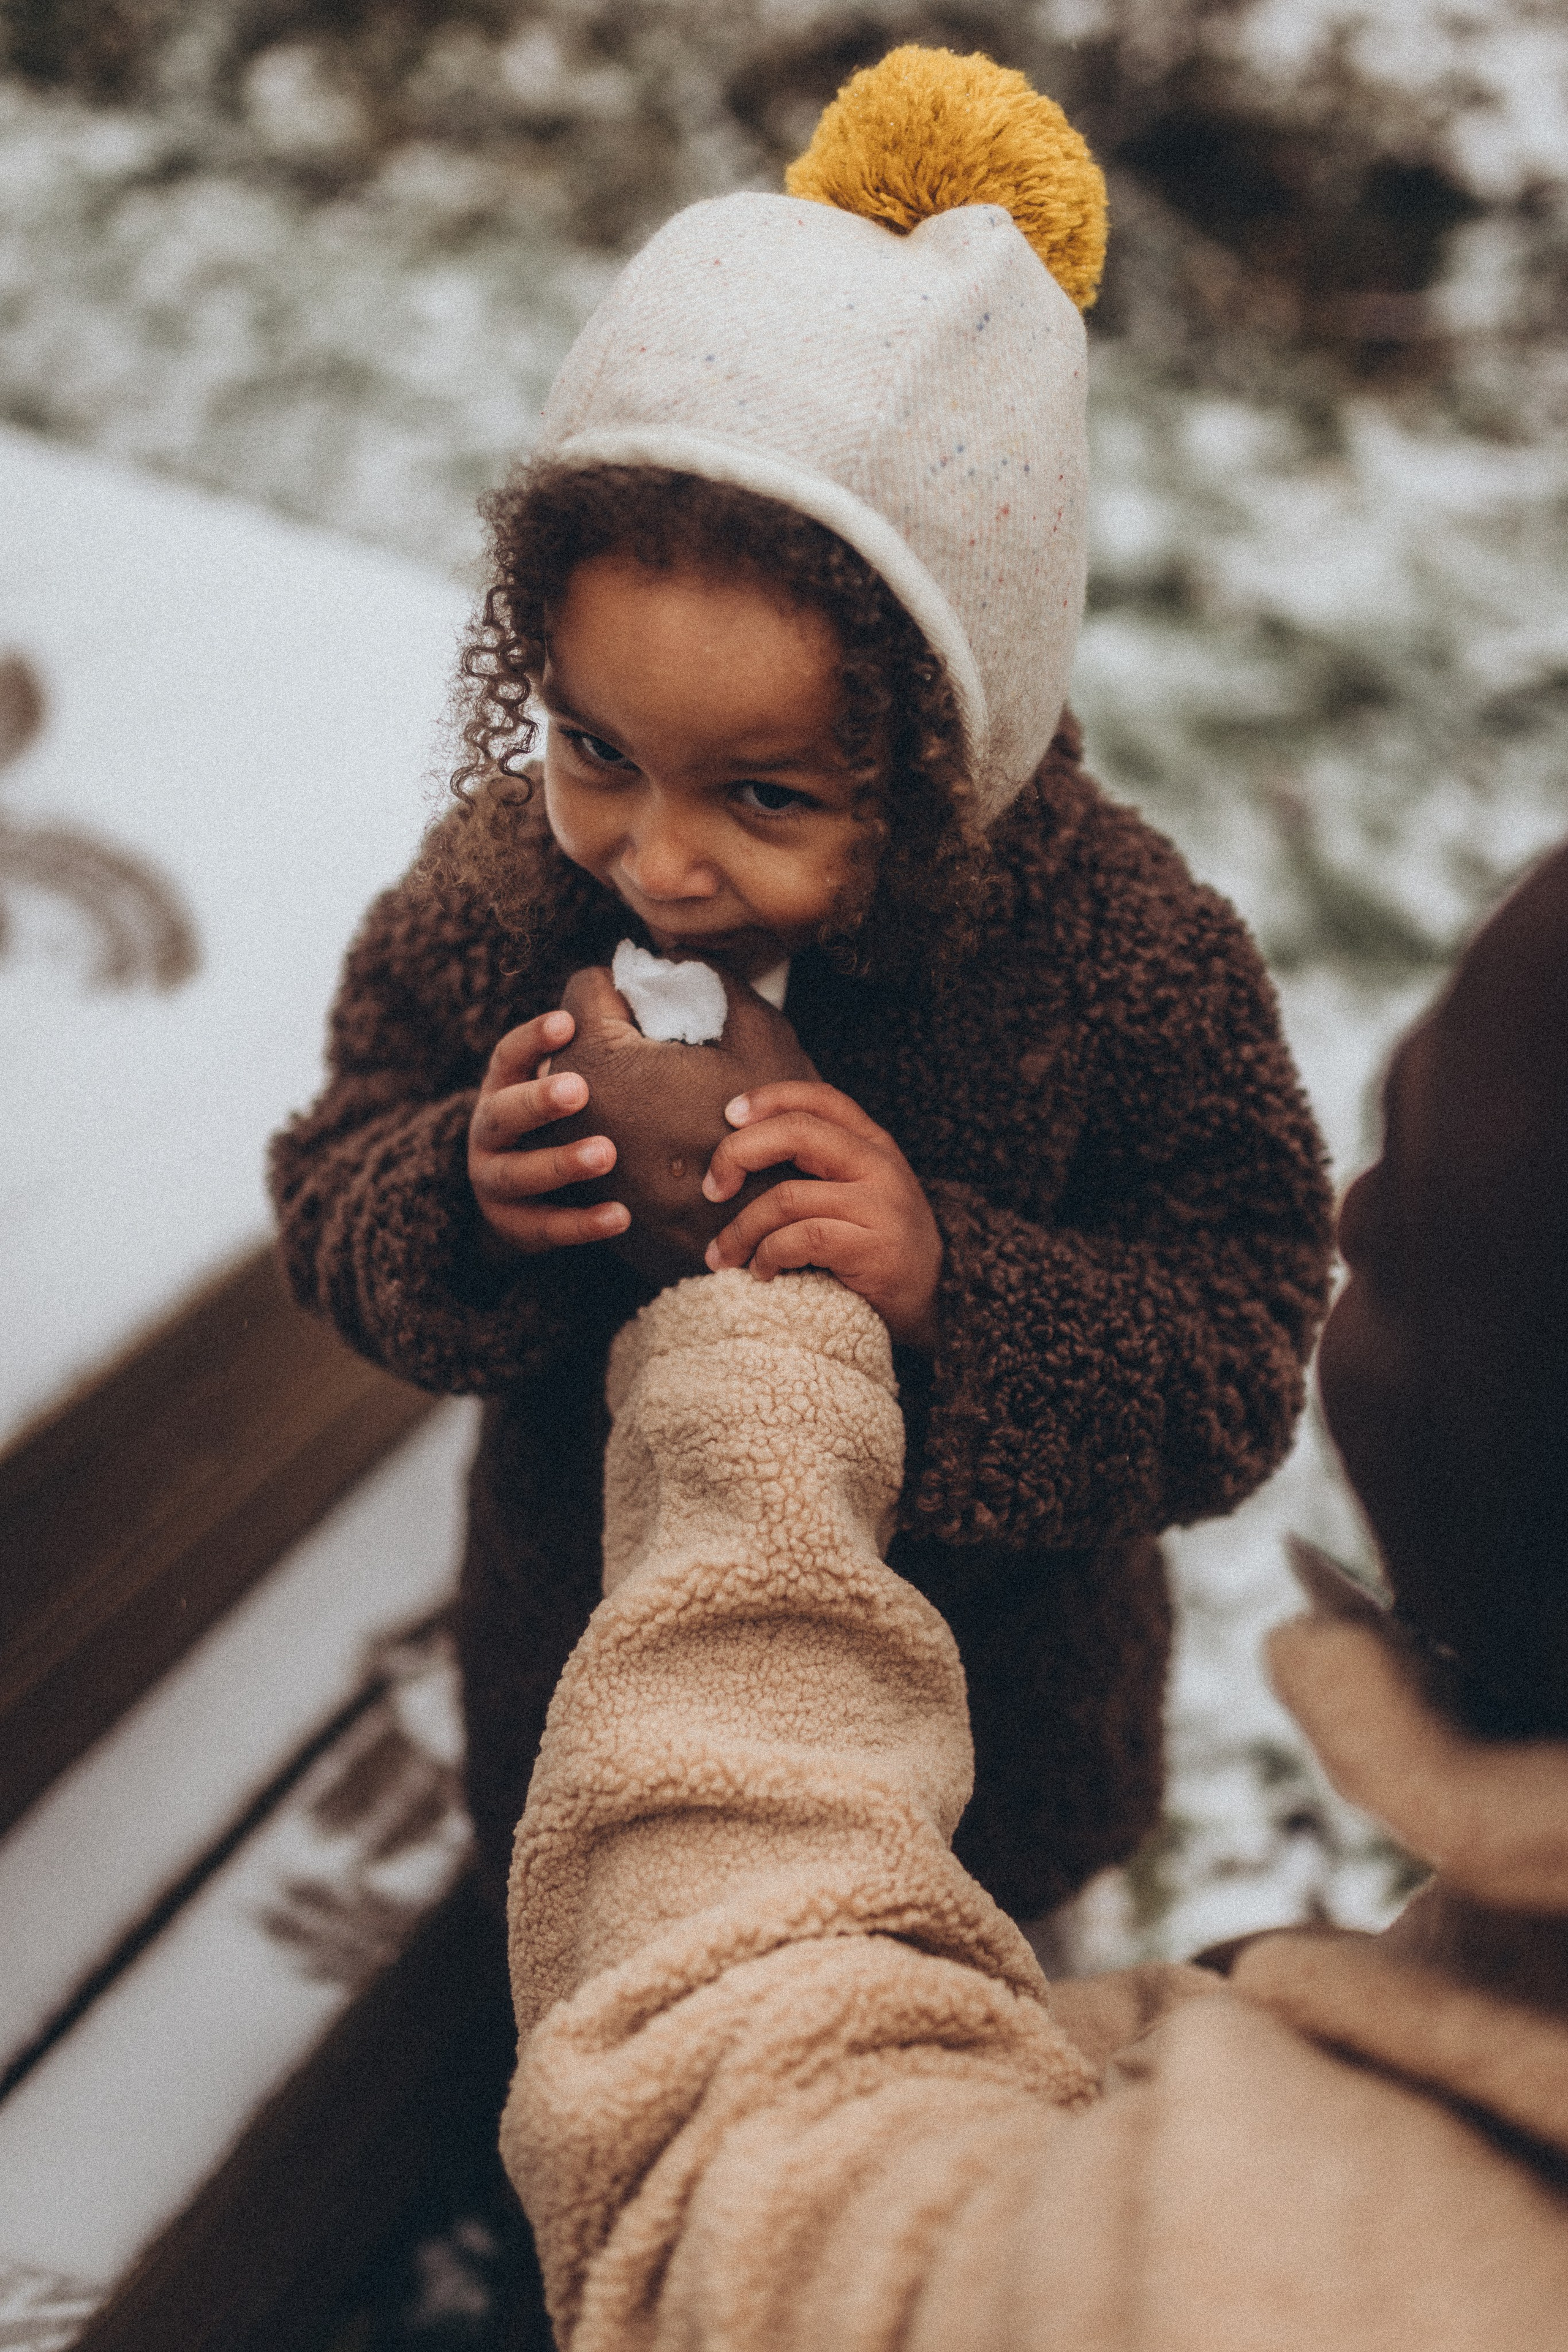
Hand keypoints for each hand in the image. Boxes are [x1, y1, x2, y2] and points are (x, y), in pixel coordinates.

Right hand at [468, 1010, 629, 1255]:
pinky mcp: (513, 1226)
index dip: (533, 1039)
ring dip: (561, 1162)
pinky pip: (546, 1227)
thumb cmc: (562, 1122)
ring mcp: (494, 1181)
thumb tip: (630, 984)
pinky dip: (581, 1223)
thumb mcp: (565, 1081)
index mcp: (503, 1087)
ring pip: (519, 1173)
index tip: (568, 1023)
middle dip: (538, 1101)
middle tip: (579, 1090)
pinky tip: (622, 1216)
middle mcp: (488, 1131)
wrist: (521, 1199)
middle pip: (504, 1113)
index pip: (508, 1056)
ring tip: (607, 1153)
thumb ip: (595, 1042)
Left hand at [701, 1081, 941, 1348]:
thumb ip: (820, 1167)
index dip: (769, 1098)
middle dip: (738, 1154)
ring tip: (723, 1255)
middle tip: (711, 1189)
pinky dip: (768, 1256)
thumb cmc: (877, 1247)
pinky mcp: (873, 1248)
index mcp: (873, 1143)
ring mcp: (880, 1206)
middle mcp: (879, 1165)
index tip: (728, 1115)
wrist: (935, 1304)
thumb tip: (736, 1155)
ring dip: (741, 1229)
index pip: (819, 1098)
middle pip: (797, 1132)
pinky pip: (801, 1240)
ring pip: (787, 1198)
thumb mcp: (858, 1193)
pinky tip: (762, 1272)